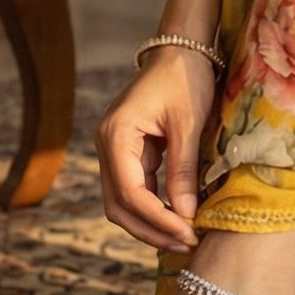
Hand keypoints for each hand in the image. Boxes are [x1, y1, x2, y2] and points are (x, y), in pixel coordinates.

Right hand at [95, 49, 219, 251]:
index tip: (187, 233)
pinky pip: (133, 189)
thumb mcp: (188, 124)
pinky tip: (176, 219)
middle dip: (149, 229)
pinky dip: (151, 208)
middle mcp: (106, 145)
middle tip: (185, 243)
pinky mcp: (126, 153)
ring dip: (149, 223)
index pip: (129, 191)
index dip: (157, 218)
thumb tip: (186, 216)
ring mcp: (113, 150)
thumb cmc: (185, 79)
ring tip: (182, 238)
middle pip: (117, 204)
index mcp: (116, 134)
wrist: (179, 51)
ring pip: (121, 202)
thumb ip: (184, 170)